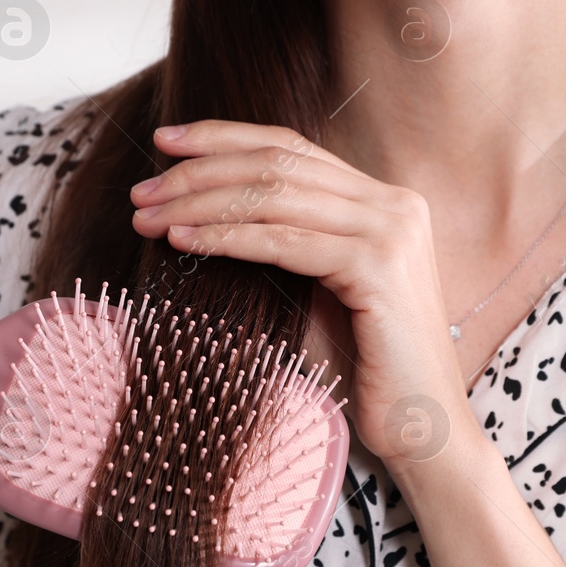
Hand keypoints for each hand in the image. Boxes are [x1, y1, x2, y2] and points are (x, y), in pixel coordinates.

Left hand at [128, 121, 470, 462]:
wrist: (423, 428)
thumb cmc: (362, 368)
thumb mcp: (318, 290)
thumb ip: (283, 243)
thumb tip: (196, 213)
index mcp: (382, 201)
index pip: (291, 148)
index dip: (224, 138)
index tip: (165, 141)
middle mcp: (394, 204)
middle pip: (277, 163)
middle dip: (199, 171)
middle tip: (142, 191)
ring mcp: (391, 232)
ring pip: (274, 196)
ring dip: (200, 203)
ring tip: (148, 216)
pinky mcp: (378, 268)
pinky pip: (283, 241)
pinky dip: (226, 237)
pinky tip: (184, 241)